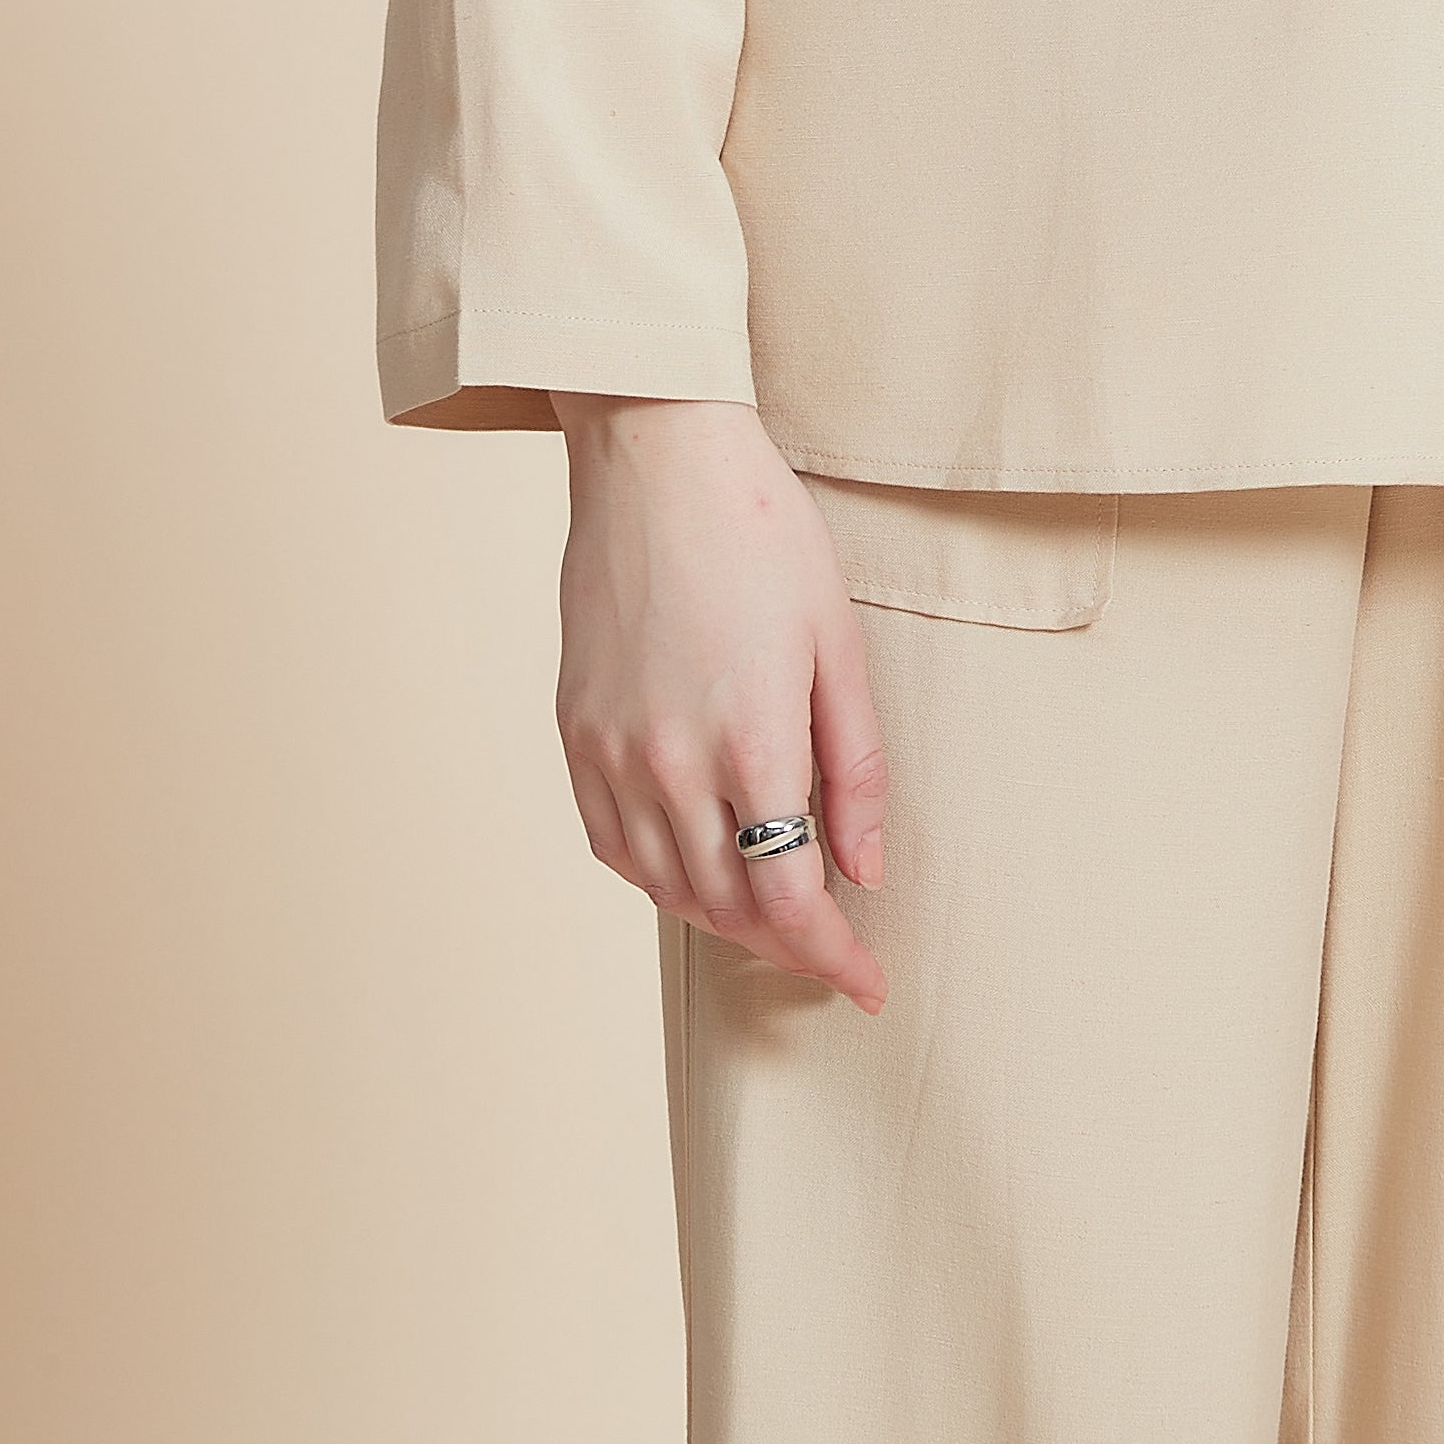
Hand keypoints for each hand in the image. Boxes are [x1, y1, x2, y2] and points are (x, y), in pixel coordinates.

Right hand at [551, 398, 889, 1009]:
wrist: (654, 458)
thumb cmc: (762, 533)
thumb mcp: (839, 644)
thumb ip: (856, 768)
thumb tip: (864, 870)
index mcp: (750, 739)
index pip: (791, 897)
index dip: (833, 957)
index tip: (868, 985)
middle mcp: (670, 760)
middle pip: (728, 906)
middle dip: (788, 945)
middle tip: (833, 952)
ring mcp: (611, 750)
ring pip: (666, 886)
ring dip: (724, 919)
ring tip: (773, 917)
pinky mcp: (574, 732)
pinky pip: (611, 844)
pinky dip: (658, 877)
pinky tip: (695, 870)